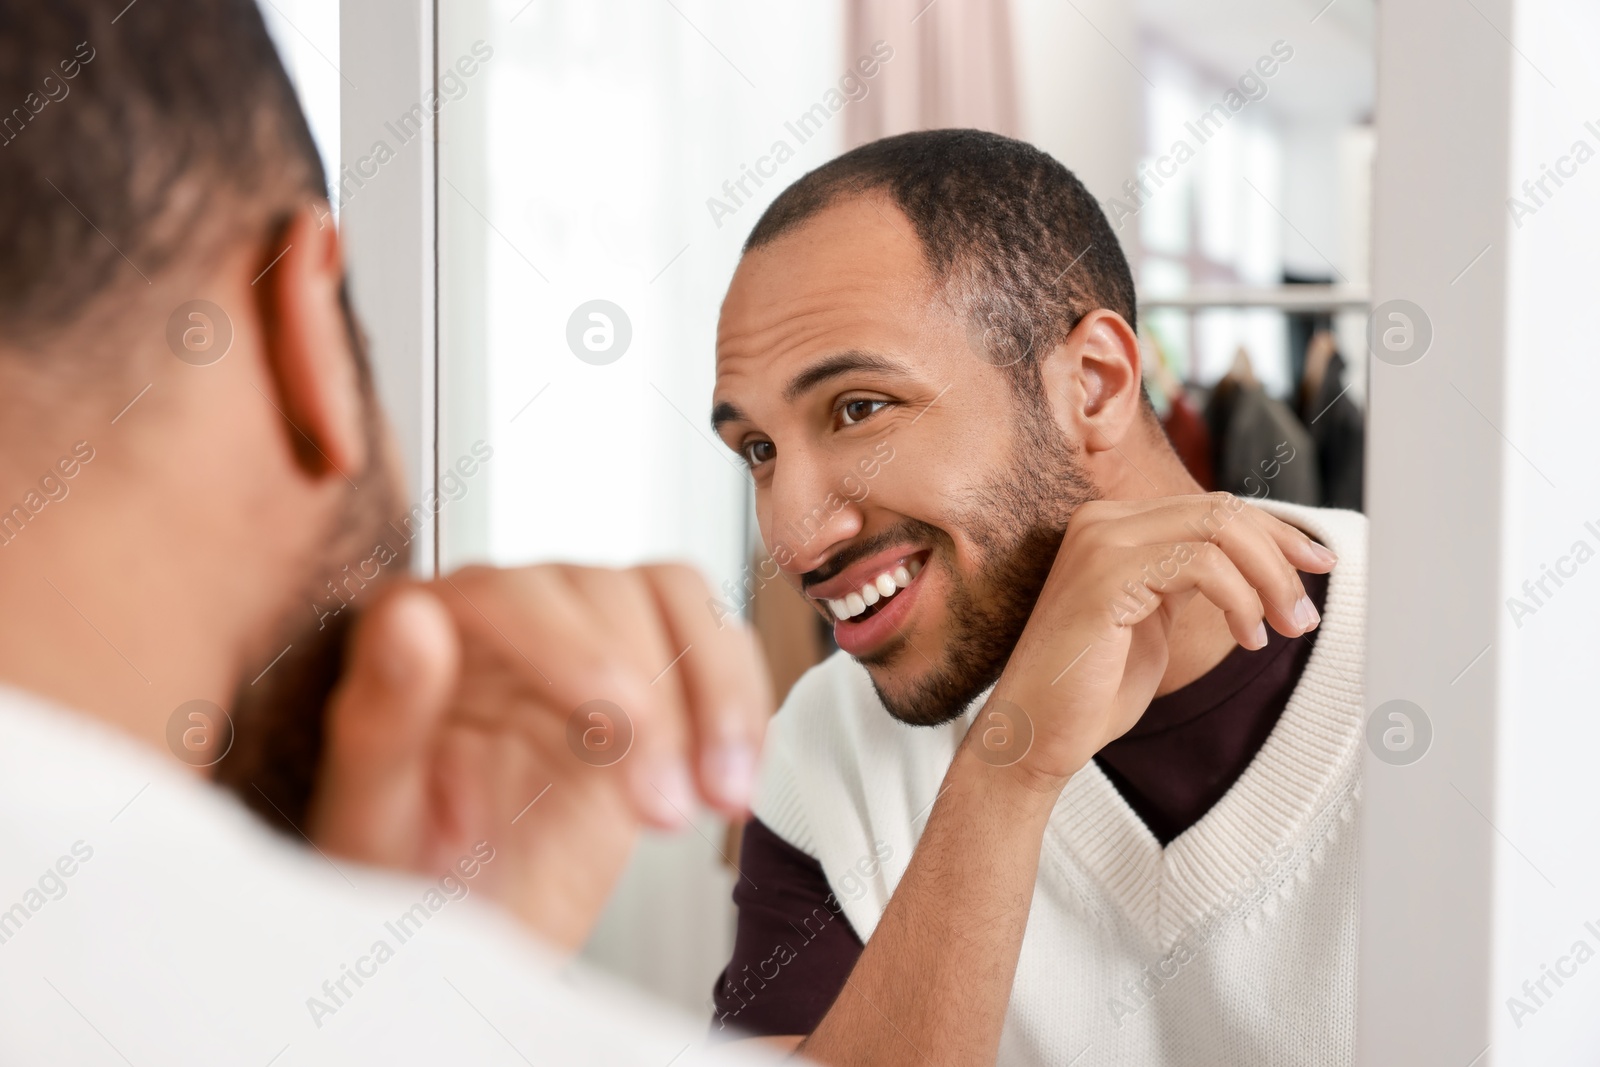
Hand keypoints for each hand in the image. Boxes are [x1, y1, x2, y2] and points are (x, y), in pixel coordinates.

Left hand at [306, 563, 772, 950]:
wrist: (469, 934)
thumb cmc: (407, 880)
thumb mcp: (375, 820)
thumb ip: (384, 715)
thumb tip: (412, 619)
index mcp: (424, 629)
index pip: (509, 591)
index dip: (572, 649)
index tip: (613, 729)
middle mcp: (507, 612)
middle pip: (609, 590)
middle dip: (656, 701)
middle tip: (665, 807)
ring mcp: (586, 633)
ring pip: (677, 601)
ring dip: (716, 697)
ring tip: (717, 796)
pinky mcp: (651, 671)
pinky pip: (717, 645)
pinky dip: (743, 709)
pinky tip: (731, 783)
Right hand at [979, 493, 1335, 793]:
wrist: (1035, 736)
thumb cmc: (1092, 689)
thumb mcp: (1155, 617)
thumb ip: (1192, 577)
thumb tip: (1263, 557)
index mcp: (1112, 526)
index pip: (1212, 507)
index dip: (1274, 532)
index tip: (1317, 565)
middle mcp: (1102, 522)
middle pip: (1222, 509)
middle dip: (1281, 556)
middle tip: (1306, 612)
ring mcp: (1101, 544)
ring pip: (1219, 529)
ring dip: (1270, 580)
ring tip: (1286, 629)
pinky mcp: (1106, 576)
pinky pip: (1202, 564)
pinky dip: (1241, 600)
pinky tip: (1246, 637)